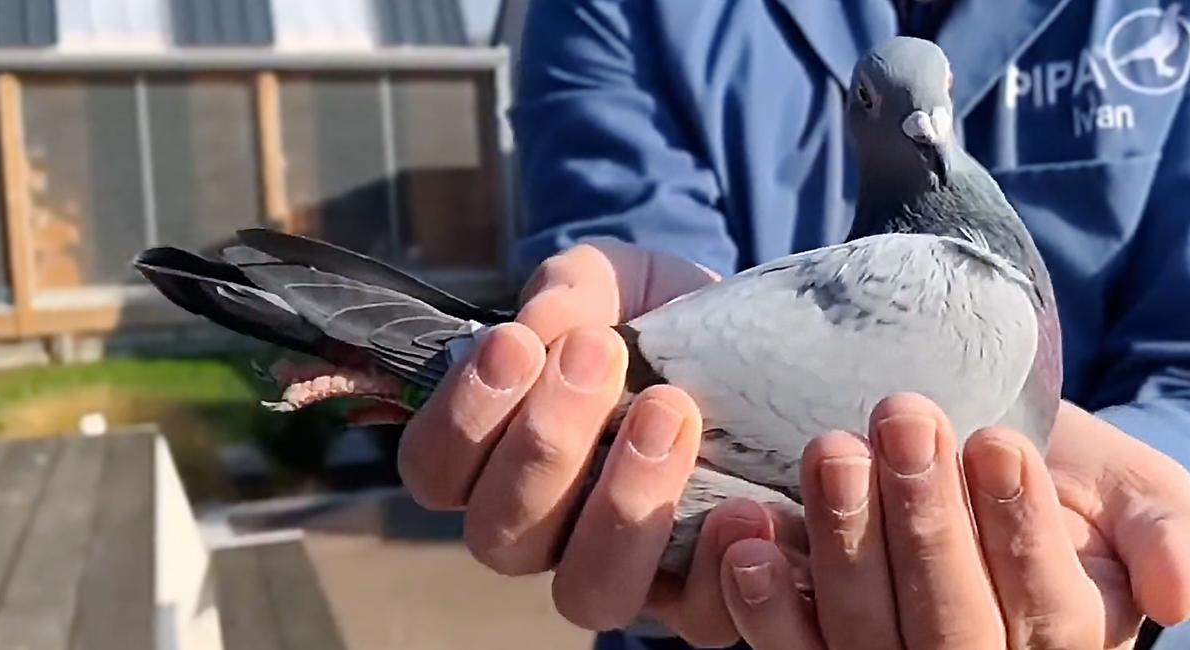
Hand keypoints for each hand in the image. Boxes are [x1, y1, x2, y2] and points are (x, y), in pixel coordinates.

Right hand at [398, 240, 785, 641]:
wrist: (755, 343)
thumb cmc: (655, 318)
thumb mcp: (613, 281)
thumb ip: (571, 289)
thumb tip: (544, 324)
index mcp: (490, 462)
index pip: (434, 468)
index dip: (463, 416)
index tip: (516, 343)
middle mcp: (537, 530)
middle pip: (500, 534)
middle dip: (545, 443)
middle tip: (599, 355)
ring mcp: (612, 570)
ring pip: (586, 589)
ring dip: (621, 502)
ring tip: (669, 411)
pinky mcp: (691, 595)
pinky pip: (690, 613)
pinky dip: (712, 562)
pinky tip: (739, 499)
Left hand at [718, 395, 1189, 648]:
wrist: (984, 464)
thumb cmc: (1075, 483)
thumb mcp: (1145, 494)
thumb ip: (1174, 537)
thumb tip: (1179, 594)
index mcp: (1066, 644)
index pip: (1049, 611)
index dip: (1022, 531)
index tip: (1000, 442)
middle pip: (953, 629)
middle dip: (927, 522)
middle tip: (906, 419)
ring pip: (865, 639)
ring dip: (845, 546)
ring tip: (832, 451)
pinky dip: (765, 606)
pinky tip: (748, 544)